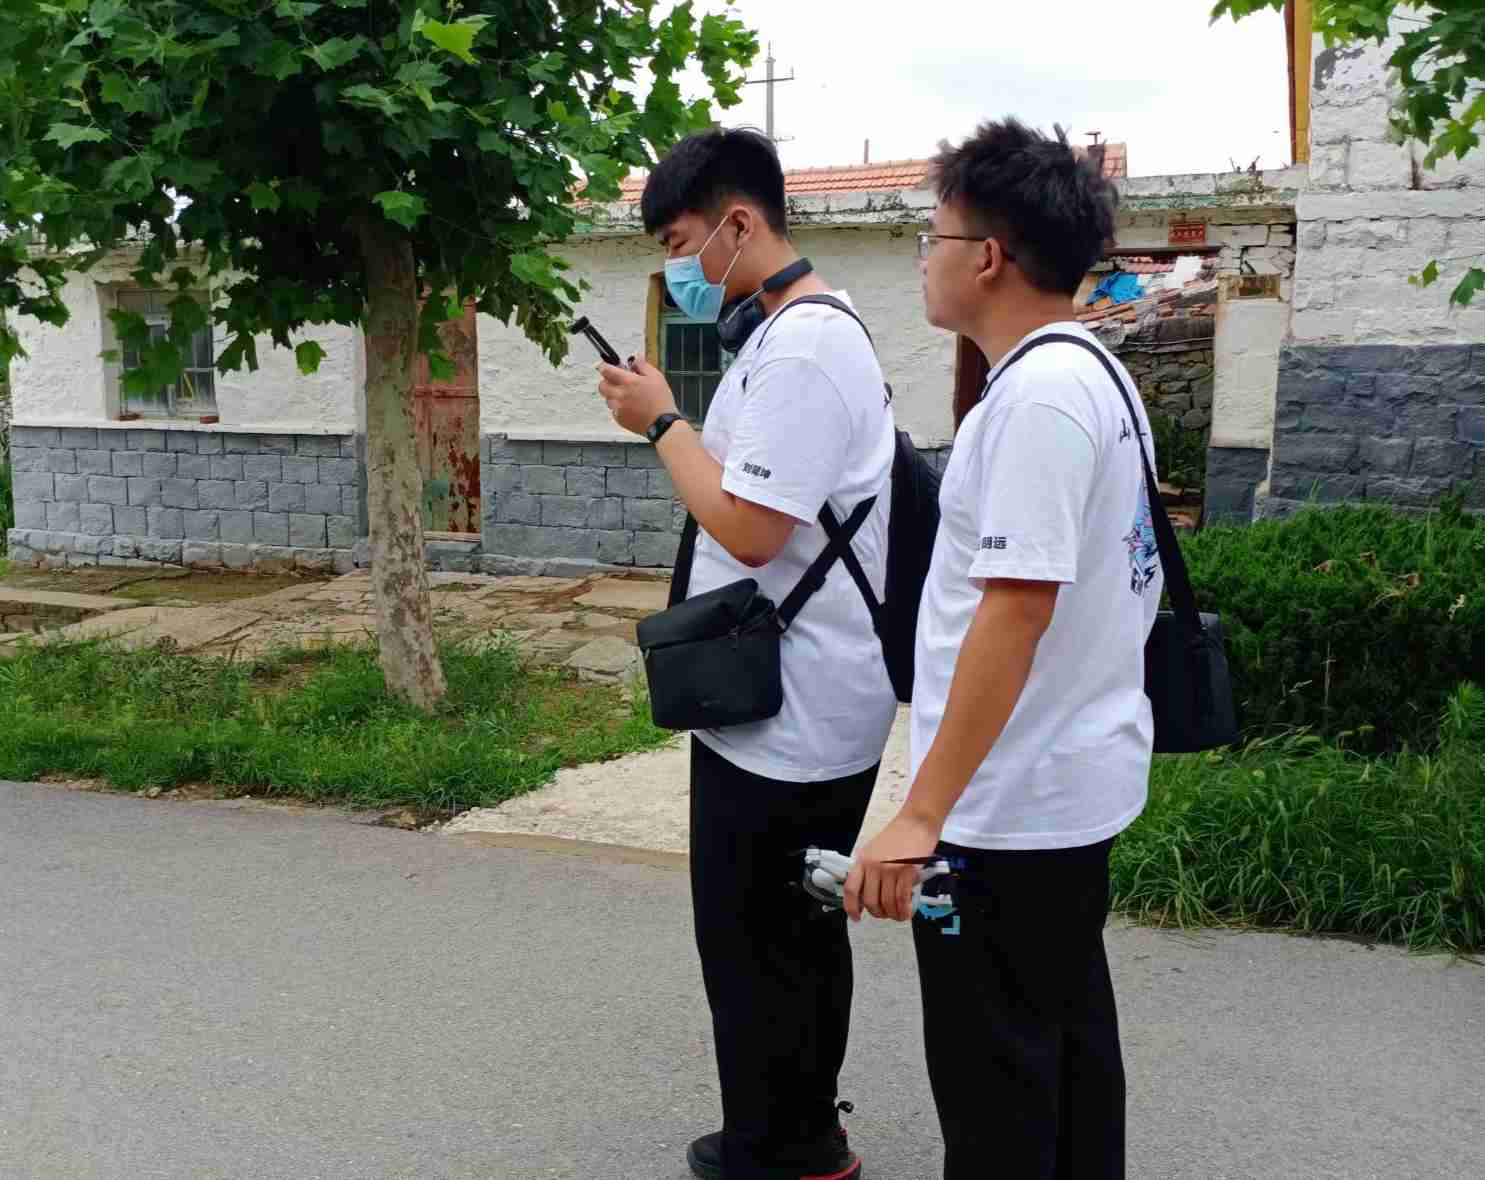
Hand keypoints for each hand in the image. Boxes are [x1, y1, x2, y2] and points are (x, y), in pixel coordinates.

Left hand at [596, 355, 678, 436]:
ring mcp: (618, 408)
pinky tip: (631, 407)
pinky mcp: (619, 419)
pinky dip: (619, 407)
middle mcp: (620, 395)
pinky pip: (613, 410)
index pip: (607, 371)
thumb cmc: (661, 401)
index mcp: (629, 382)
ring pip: (607, 398)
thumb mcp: (657, 377)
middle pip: (602, 385)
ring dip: (614, 395)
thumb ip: (643, 365)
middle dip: (607, 381)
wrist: (662, 424)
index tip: (604, 366)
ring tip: (628, 397)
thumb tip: (635, 358)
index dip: (604, 367)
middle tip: (617, 382)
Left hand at [843, 809, 943, 923]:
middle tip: (884, 914)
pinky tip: (906, 912)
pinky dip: (904, 910)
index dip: (851, 907)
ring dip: (893, 914)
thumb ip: (870, 870)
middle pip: (870, 900)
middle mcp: (874, 865)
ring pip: (887, 903)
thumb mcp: (875, 850)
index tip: (855, 916)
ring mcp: (890, 869)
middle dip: (878, 913)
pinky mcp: (907, 871)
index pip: (851, 888)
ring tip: (898, 915)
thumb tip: (870, 893)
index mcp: (863, 860)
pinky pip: (902, 899)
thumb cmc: (900, 834)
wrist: (917, 821)